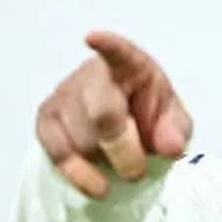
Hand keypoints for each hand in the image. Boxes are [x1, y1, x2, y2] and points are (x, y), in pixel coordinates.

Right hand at [35, 31, 192, 197]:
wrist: (121, 132)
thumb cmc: (147, 117)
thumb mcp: (173, 122)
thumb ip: (176, 131)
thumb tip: (170, 146)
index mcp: (129, 65)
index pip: (118, 52)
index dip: (107, 45)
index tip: (93, 38)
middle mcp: (91, 75)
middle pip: (102, 114)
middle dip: (123, 150)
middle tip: (137, 170)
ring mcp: (64, 95)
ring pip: (81, 140)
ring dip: (104, 162)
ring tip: (116, 159)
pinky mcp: (46, 120)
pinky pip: (58, 153)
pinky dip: (80, 175)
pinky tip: (97, 184)